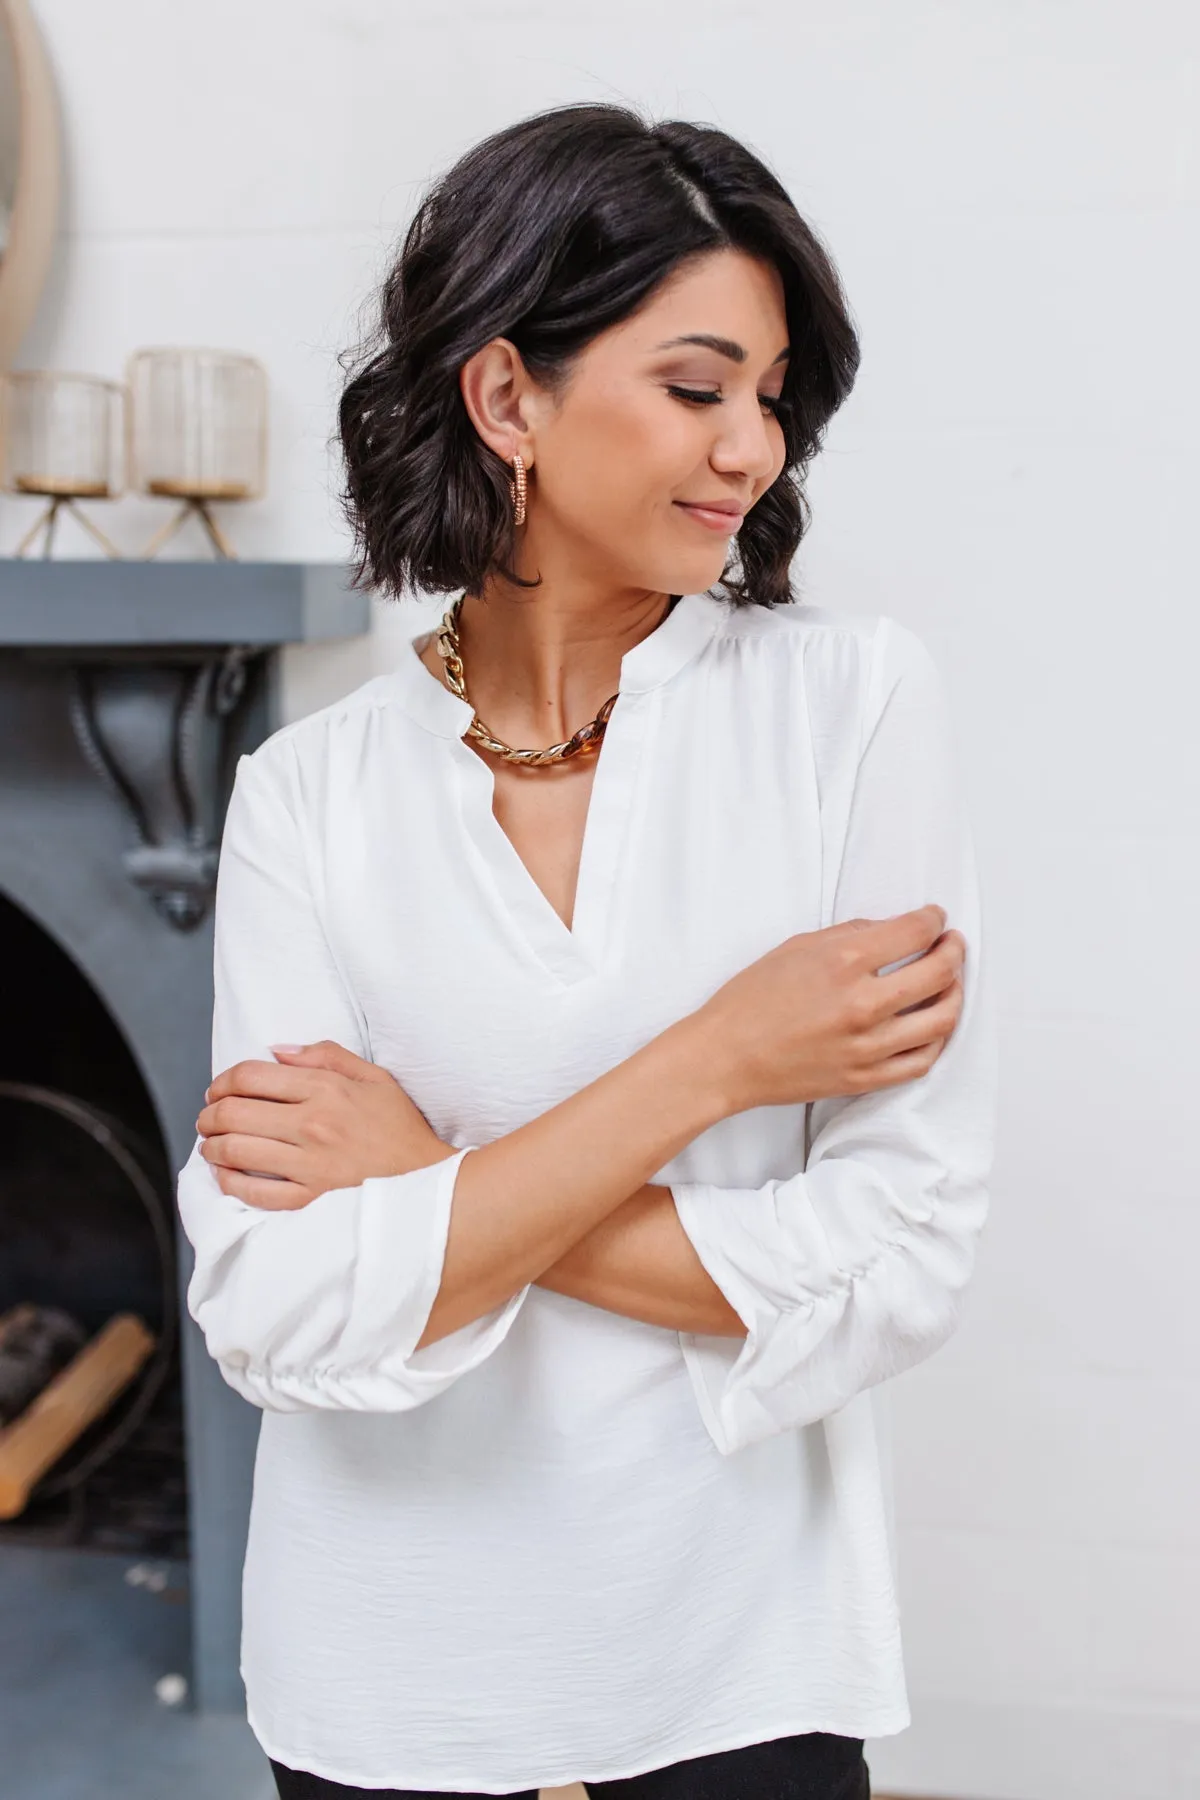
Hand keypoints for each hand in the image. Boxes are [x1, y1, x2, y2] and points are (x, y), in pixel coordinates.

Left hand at [196, 1039, 454, 1210]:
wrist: (430, 1184)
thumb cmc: (402, 1130)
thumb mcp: (376, 1078)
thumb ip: (328, 1056)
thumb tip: (278, 1051)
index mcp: (326, 1089)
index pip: (252, 1076)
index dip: (224, 1080)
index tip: (219, 1089)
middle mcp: (312, 1124)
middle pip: (234, 1112)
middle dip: (210, 1113)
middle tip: (208, 1118)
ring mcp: (309, 1164)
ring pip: (236, 1151)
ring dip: (212, 1146)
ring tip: (212, 1144)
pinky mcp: (310, 1199)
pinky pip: (255, 1192)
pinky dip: (230, 1182)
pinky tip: (226, 1174)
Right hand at [695, 904, 965, 1114]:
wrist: (726, 1057)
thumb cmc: (751, 999)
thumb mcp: (796, 947)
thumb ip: (850, 934)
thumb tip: (892, 929)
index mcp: (842, 962)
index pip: (915, 932)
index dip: (933, 920)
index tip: (934, 918)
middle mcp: (862, 1004)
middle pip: (939, 973)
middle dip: (953, 951)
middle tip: (952, 944)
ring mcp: (867, 1046)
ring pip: (941, 1019)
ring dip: (955, 994)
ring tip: (951, 983)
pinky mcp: (865, 1078)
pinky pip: (921, 1060)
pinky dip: (937, 1039)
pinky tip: (933, 1025)